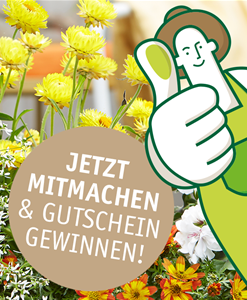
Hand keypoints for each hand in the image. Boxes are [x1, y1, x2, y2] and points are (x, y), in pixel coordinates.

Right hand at [136, 40, 233, 186]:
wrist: (157, 169)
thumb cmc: (169, 129)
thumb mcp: (165, 102)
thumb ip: (163, 74)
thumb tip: (150, 46)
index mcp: (166, 116)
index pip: (209, 95)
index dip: (206, 98)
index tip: (196, 104)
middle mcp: (173, 138)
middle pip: (219, 116)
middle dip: (211, 119)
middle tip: (194, 127)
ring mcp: (186, 159)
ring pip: (225, 137)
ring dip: (217, 137)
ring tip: (199, 141)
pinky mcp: (199, 175)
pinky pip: (227, 156)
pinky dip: (220, 155)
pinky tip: (205, 154)